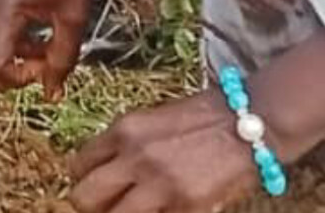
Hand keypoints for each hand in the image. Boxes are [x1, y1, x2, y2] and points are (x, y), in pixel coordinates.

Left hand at [67, 94, 257, 212]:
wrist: (244, 125)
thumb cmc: (200, 119)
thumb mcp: (152, 121)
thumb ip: (125, 145)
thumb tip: (105, 172)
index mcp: (124, 130)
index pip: (80, 164)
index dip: (81, 181)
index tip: (89, 188)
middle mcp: (134, 156)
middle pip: (85, 197)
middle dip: (89, 207)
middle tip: (102, 207)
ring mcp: (157, 184)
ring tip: (130, 210)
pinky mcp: (182, 206)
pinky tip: (157, 209)